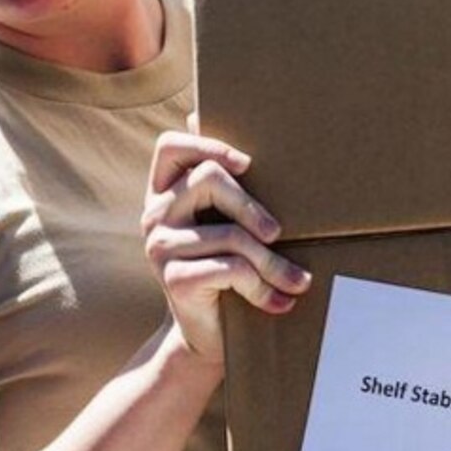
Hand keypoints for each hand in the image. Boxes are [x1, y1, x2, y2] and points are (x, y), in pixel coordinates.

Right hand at [142, 121, 311, 366]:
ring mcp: (160, 247)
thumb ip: (219, 182)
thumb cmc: (224, 272)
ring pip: (232, 234)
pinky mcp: (173, 278)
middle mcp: (154, 215)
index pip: (170, 146)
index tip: (247, 165)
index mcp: (163, 194)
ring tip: (297, 281)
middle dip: (254, 207)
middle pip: (210, 178)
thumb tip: (199, 113)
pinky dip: (263, 286)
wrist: (205, 337)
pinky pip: (232, 268)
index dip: (210, 145)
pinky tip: (279, 302)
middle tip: (279, 234)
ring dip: (273, 262)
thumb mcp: (222, 223)